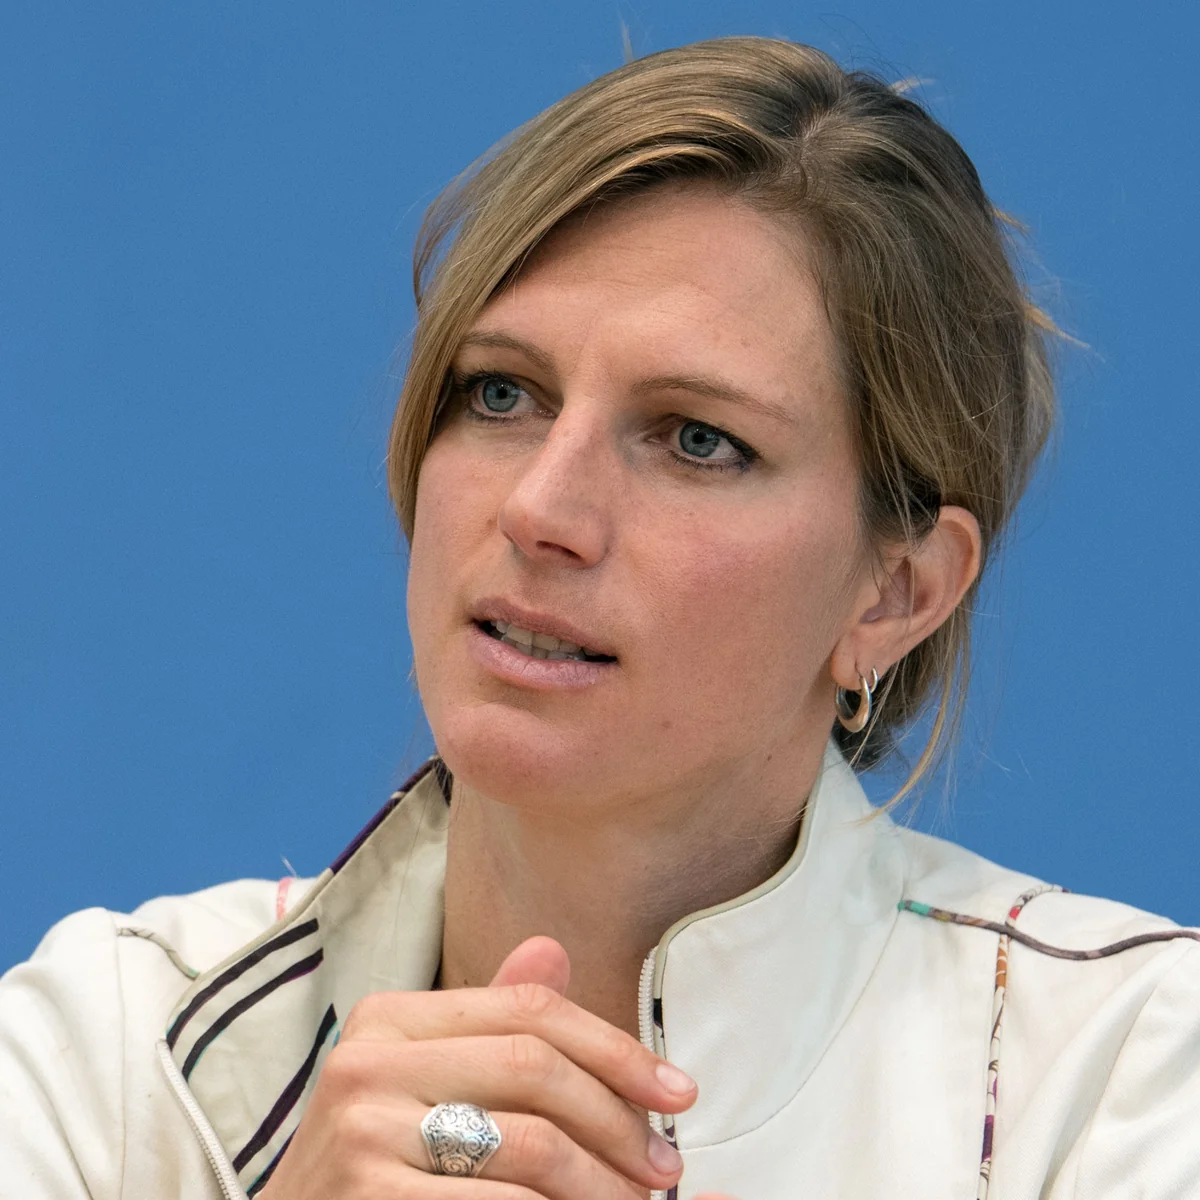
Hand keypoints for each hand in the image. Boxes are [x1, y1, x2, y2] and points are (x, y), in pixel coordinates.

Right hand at [259, 936, 697, 1198]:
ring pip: (530, 1143)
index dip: (615, 1047)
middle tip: (664, 1168)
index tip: (676, 1090)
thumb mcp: (424, 1083)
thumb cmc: (376, 1167)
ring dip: (601, 1182)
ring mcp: (361, 1131)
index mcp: (389, 1018)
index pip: (528, 1010)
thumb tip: (553, 949)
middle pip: (535, 1067)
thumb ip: (491, 1024)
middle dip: (618, 1119)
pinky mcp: (367, 1196)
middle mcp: (367, 1060)